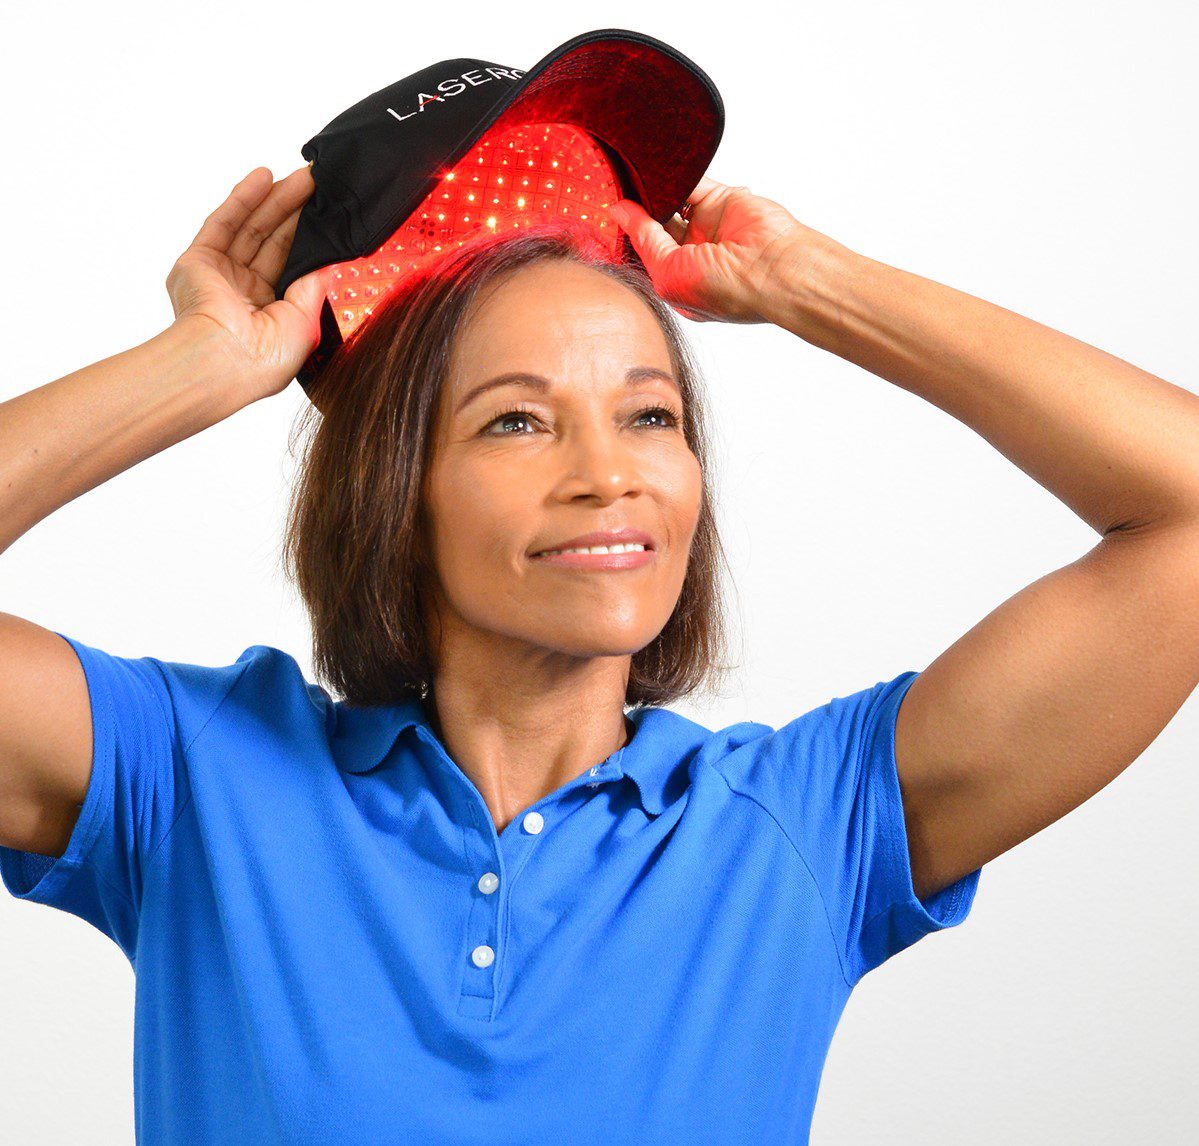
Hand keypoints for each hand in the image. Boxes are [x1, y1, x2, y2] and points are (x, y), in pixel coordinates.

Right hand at [165, 166, 329, 397]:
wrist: (223, 362)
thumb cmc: (265, 360)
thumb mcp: (305, 321)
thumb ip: (315, 286)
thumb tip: (329, 261)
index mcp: (270, 316)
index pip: (292, 266)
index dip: (309, 240)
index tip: (329, 216)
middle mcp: (243, 294)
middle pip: (273, 242)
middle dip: (296, 213)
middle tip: (320, 186)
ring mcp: (219, 276)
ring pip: (251, 228)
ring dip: (276, 200)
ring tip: (303, 177)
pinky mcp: (197, 261)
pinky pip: (223, 223)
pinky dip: (243, 198)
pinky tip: (264, 177)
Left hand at [608, 176, 836, 324]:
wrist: (775, 270)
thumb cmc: (728, 290)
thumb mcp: (669, 273)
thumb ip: (644, 240)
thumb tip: (618, 211)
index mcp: (679, 280)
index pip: (645, 252)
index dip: (626, 234)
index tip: (606, 213)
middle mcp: (693, 255)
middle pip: (655, 225)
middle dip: (637, 210)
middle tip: (614, 189)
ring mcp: (708, 227)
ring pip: (672, 200)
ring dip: (655, 190)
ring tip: (631, 175)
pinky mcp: (721, 200)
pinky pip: (693, 182)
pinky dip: (676, 174)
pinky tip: (656, 169)